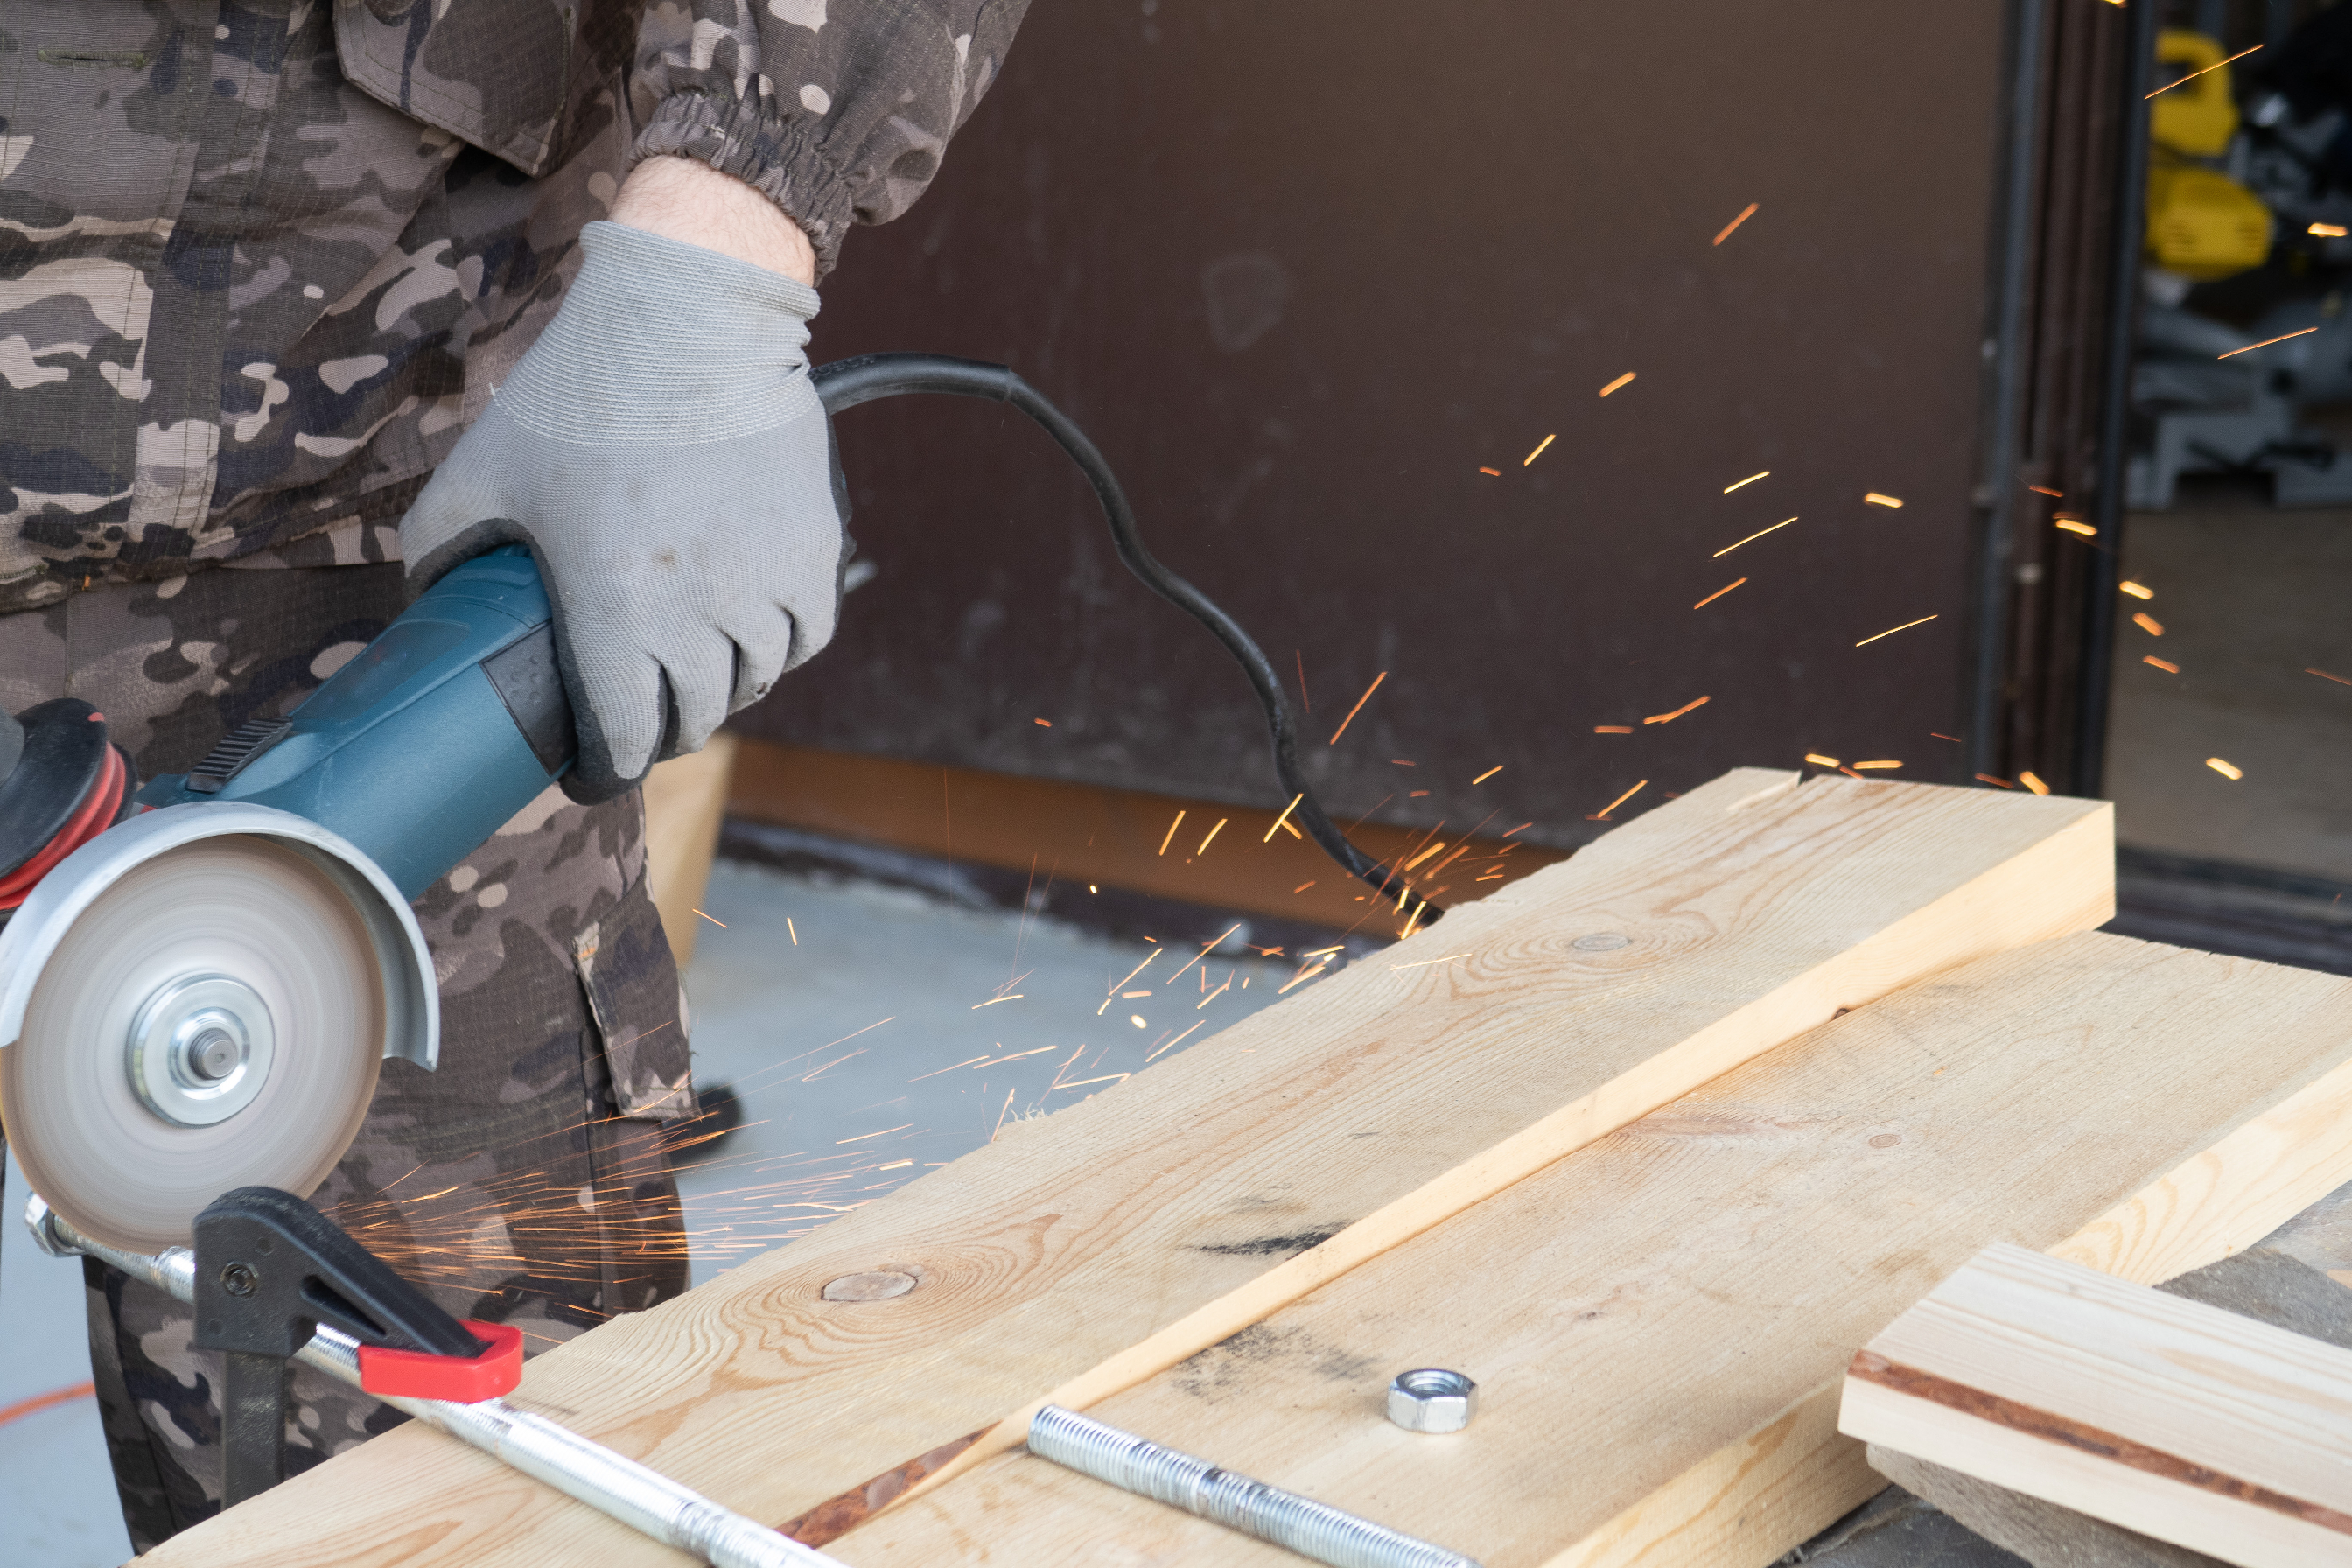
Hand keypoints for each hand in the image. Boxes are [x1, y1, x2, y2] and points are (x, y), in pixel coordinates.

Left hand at [399, 166, 841, 802]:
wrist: (691, 314)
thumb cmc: (582, 391)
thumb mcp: (482, 469)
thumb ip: (439, 547)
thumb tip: (429, 600)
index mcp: (614, 607)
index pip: (625, 741)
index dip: (602, 773)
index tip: (587, 771)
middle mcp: (699, 611)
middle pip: (694, 720)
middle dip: (661, 734)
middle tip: (638, 719)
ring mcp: (765, 584)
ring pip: (755, 682)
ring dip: (722, 689)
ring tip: (694, 671)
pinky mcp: (814, 550)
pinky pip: (806, 634)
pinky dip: (779, 648)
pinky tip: (751, 632)